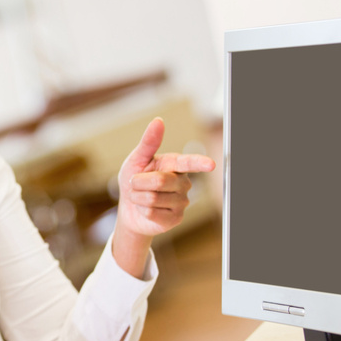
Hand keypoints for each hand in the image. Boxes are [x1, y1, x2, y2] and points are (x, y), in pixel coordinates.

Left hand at [116, 117, 214, 237]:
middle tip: (134, 183)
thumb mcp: (137, 160)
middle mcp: (183, 183)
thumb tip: (158, 121)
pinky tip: (145, 210)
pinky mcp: (175, 219)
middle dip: (138, 182)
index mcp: (176, 165)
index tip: (211, 164)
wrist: (129, 209)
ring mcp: (181, 202)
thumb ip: (148, 142)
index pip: (188, 163)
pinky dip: (141, 210)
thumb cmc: (135, 181)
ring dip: (137, 197)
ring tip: (139, 196)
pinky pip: (151, 213)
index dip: (199, 163)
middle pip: (160, 181)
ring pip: (153, 198)